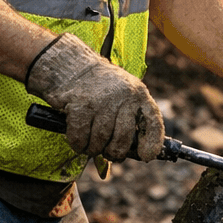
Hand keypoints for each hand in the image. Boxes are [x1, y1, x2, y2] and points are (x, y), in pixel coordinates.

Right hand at [26, 34, 163, 161]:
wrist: (70, 65)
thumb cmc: (97, 87)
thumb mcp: (121, 94)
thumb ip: (127, 118)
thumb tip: (126, 153)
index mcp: (138, 93)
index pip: (152, 121)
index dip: (151, 142)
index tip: (146, 156)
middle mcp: (123, 96)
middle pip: (124, 138)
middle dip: (115, 152)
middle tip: (109, 154)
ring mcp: (101, 101)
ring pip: (101, 141)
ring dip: (93, 149)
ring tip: (90, 145)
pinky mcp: (80, 105)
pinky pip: (80, 137)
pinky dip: (78, 144)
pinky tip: (77, 142)